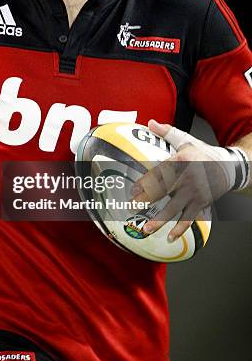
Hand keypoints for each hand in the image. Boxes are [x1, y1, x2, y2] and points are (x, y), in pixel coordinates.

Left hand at [132, 120, 227, 240]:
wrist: (228, 166)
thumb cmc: (202, 153)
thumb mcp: (185, 139)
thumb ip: (167, 132)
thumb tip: (151, 122)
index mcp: (180, 160)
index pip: (159, 172)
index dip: (145, 182)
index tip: (132, 190)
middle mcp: (187, 177)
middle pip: (163, 191)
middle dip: (147, 200)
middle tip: (132, 209)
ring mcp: (194, 192)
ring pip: (174, 208)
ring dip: (160, 221)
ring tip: (146, 229)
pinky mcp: (201, 203)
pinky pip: (189, 218)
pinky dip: (180, 229)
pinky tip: (170, 237)